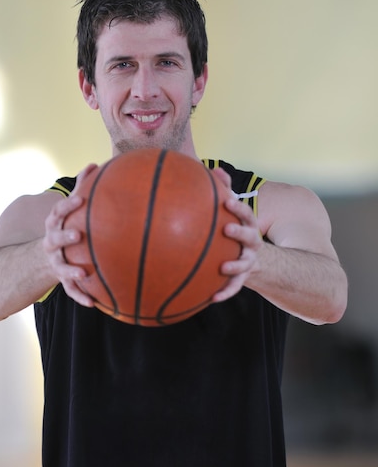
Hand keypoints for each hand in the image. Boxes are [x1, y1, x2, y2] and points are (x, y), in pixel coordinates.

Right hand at [42, 163, 98, 306]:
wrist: (46, 257)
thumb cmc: (65, 226)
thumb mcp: (70, 209)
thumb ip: (82, 187)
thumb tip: (94, 163)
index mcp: (55, 224)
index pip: (58, 212)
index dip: (68, 205)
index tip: (81, 198)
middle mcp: (52, 243)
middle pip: (54, 239)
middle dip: (64, 237)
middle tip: (78, 235)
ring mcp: (56, 262)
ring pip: (60, 267)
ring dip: (70, 270)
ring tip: (83, 273)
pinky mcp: (62, 279)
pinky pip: (71, 289)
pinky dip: (80, 296)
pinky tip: (94, 303)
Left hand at [211, 168, 261, 302]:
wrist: (255, 259)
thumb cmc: (236, 229)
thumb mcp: (233, 212)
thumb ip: (224, 190)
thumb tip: (215, 168)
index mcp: (248, 225)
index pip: (246, 214)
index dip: (238, 207)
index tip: (226, 201)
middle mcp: (252, 243)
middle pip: (250, 236)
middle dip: (240, 232)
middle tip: (227, 229)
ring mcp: (249, 261)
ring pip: (245, 264)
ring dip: (235, 265)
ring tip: (222, 267)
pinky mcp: (242, 278)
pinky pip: (234, 287)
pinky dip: (225, 292)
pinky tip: (211, 299)